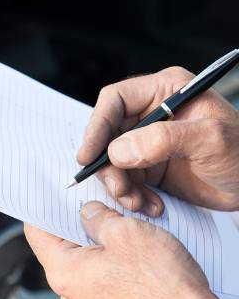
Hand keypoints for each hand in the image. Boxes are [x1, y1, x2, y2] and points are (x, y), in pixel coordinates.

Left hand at [24, 201, 215, 298]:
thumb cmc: (161, 283)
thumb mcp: (125, 232)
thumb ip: (97, 216)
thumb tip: (87, 212)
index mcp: (63, 273)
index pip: (37, 232)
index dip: (45, 207)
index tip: (55, 193)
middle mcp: (70, 294)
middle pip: (61, 247)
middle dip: (77, 223)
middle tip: (96, 203)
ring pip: (84, 263)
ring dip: (98, 242)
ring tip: (121, 226)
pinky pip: (100, 279)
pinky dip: (110, 262)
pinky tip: (132, 252)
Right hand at [77, 66, 238, 215]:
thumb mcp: (210, 139)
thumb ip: (162, 140)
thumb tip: (118, 151)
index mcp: (164, 92)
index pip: (115, 101)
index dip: (97, 127)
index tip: (88, 156)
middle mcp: (151, 115)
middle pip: (107, 136)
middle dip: (108, 166)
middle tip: (119, 189)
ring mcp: (148, 143)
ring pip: (113, 163)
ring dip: (120, 187)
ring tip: (138, 202)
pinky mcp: (149, 168)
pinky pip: (126, 182)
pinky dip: (133, 197)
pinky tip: (152, 206)